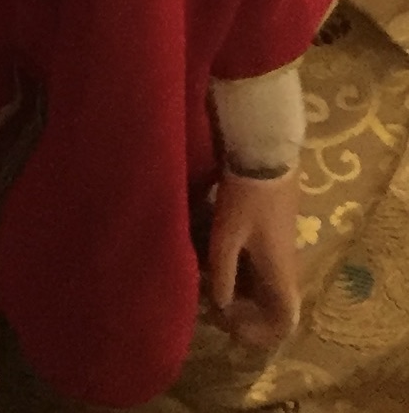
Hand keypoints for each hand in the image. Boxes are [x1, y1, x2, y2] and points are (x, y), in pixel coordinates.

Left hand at [207, 167, 301, 350]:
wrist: (265, 158)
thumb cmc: (246, 199)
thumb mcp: (227, 235)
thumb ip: (223, 271)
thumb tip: (219, 303)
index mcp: (279, 275)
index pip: (284, 321)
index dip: (262, 333)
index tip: (232, 327)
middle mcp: (285, 268)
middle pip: (271, 305)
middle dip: (243, 311)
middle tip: (211, 304)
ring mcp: (279, 251)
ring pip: (262, 284)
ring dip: (238, 289)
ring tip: (206, 283)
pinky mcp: (271, 234)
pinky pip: (258, 266)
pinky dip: (238, 270)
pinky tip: (212, 260)